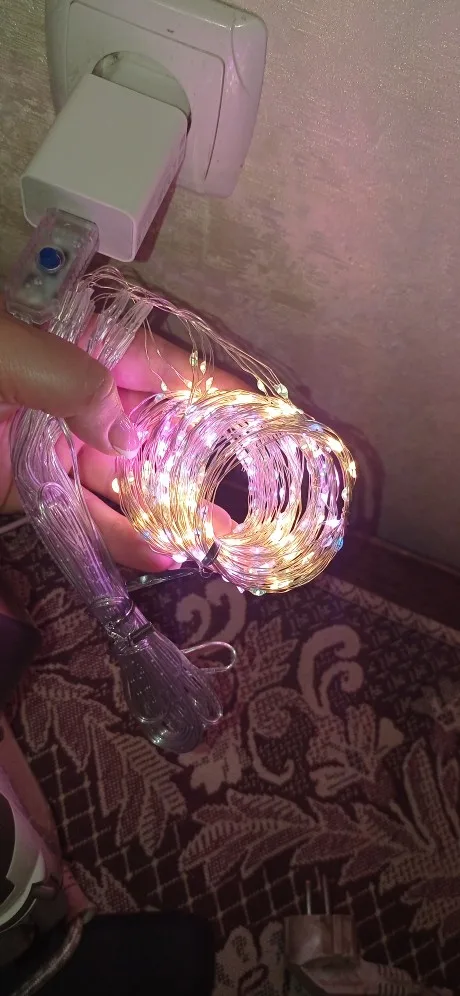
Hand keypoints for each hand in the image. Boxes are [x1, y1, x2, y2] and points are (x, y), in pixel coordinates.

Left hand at [0, 303, 241, 570]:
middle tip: (246, 491)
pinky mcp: (39, 490)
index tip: (266, 412)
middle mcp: (85, 400)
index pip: (166, 370)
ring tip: (214, 540)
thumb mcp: (15, 355)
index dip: (217, 390)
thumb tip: (127, 440)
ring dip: (169, 512)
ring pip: (128, 483)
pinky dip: (121, 539)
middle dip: (201, 465)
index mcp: (86, 351)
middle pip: (156, 435)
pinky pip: (86, 516)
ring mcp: (63, 447)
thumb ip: (77, 385)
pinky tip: (158, 556)